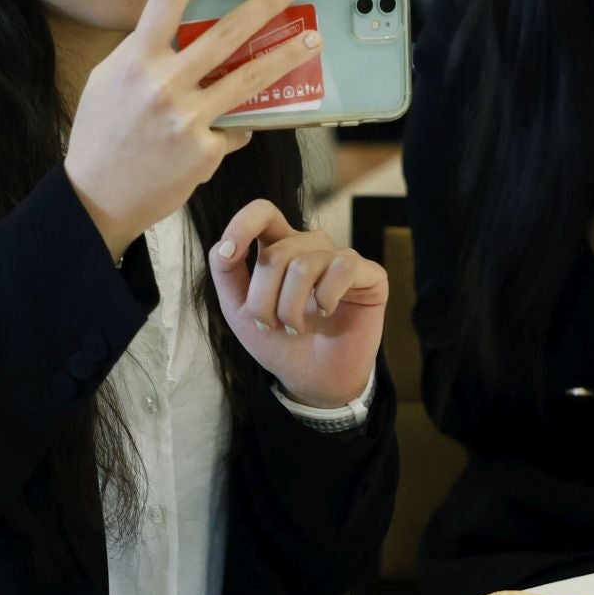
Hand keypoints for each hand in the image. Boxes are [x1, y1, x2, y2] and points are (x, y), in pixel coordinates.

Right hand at [65, 0, 321, 256]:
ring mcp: (187, 119)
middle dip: (265, 5)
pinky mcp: (205, 150)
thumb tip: (182, 31)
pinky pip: (235, 127)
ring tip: (311, 41)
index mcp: (134, 62)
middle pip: (226, 34)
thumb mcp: (107, 82)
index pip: (164, 4)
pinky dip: (235, 125)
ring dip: (286, 55)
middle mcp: (163, 86)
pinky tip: (230, 128)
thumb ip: (141, 54)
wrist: (96, 199)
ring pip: (250, 78)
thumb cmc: (100, 136)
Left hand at [207, 199, 386, 408]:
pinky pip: (342, 267)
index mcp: (280, 248)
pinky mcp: (369, 274)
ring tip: (295, 328)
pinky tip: (326, 312)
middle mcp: (311, 247)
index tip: (229, 252)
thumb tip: (224, 245)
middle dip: (263, 298)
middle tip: (269, 326)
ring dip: (291, 306)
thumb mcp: (239, 310)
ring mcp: (341, 258)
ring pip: (305, 264)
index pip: (263, 213)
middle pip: (277, 254)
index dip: (243, 223)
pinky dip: (326, 297)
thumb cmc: (279, 343)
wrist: (313, 381)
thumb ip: (226, 272)